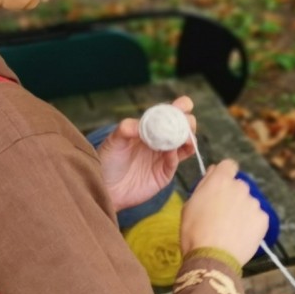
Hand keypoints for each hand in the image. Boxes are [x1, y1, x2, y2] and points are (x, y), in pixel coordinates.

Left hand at [97, 96, 196, 210]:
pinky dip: (176, 155)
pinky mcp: (164, 173)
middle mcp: (160, 140)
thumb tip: (144, 122)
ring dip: (189, 139)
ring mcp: (164, 156)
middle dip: (187, 122)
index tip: (183, 105)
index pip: (170, 113)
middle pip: (183, 127)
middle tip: (185, 122)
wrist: (105, 187)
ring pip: (186, 144)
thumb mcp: (113, 141)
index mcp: (150, 127)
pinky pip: (175, 162)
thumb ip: (127, 129)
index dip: (180, 107)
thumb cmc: (108, 160)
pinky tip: (170, 152)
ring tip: (186, 138)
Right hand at [180, 159, 268, 266]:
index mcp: (220, 180)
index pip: (229, 165)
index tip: (220, 186)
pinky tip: (240, 236)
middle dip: (232, 196)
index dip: (224, 174)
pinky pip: (257, 218)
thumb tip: (213, 172)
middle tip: (221, 215)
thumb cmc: (194, 231)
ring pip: (248, 203)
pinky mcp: (263, 219)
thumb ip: (204, 185)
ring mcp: (254, 203)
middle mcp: (240, 187)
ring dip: (242, 211)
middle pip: (238, 186)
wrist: (212, 258)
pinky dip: (251, 225)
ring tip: (231, 230)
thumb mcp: (189, 205)